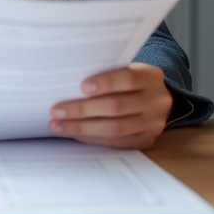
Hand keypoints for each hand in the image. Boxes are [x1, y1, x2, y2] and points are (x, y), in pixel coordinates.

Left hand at [48, 63, 172, 149]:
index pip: (128, 79)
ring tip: (59, 126)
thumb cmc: (131, 81)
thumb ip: (106, 75)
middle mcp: (157, 101)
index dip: (105, 83)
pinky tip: (75, 134)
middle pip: (117, 107)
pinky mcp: (147, 141)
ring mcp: (153, 124)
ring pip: (115, 128)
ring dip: (82, 128)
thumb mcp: (126, 70)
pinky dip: (93, 138)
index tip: (81, 87)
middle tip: (57, 111)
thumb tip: (69, 86)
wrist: (156, 99)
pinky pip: (116, 142)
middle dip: (83, 110)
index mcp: (151, 77)